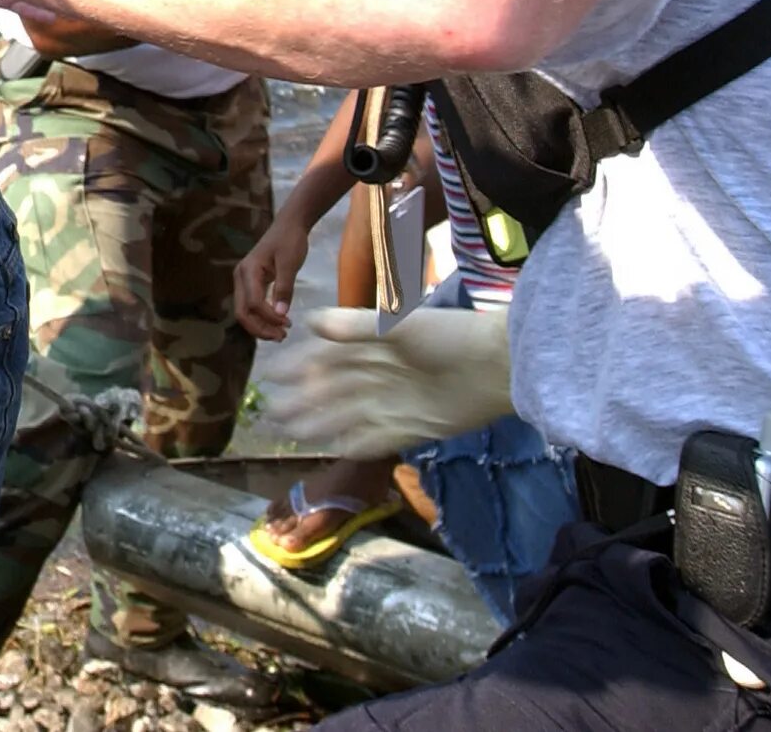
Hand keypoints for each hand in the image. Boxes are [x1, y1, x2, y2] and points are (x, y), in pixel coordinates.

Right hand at [233, 216, 315, 341]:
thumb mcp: (289, 263)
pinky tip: (277, 322)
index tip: (288, 324)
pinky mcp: (252, 283)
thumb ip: (284, 288)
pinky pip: (252, 305)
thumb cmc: (290, 240)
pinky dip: (262, 317)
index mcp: (248, 271)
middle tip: (282, 337)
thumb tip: (281, 314)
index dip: (269, 318)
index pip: (253, 303)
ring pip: (245, 311)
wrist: (289, 225)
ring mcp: (244, 280)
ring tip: (281, 333)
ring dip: (261, 325)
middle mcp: (241, 277)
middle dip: (260, 328)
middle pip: (242, 312)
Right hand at [256, 306, 512, 453]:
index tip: (271, 375)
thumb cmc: (449, 335)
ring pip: (347, 416)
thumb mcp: (398, 325)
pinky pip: (375, 439)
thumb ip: (354, 327)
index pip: (327, 357)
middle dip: (302, 401)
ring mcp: (394, 403)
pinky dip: (353, 444)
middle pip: (332, 391)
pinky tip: (332, 449)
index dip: (300, 366)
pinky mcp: (413, 428)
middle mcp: (380, 375)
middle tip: (271, 414)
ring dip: (319, 424)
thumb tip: (308, 322)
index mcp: (373, 345)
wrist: (499, 366)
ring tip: (290, 433)